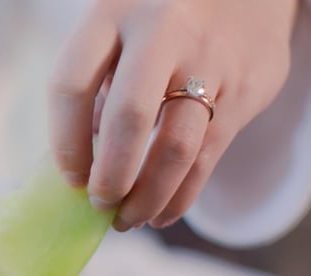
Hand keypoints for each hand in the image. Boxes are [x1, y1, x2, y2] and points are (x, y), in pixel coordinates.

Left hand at [48, 0, 298, 230]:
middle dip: (110, 175)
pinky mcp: (245, 89)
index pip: (71, 83)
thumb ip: (100, 84)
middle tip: (100, 203)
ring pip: (175, 147)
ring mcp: (210, 60)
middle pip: (129, 117)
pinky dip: (180, 196)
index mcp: (114, 12)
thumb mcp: (120, 28)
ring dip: (147, 196)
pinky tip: (160, 213)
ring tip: (128, 219)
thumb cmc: (163, 18)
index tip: (69, 177)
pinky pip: (207, 157)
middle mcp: (163, 31)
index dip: (65, 140)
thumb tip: (80, 165)